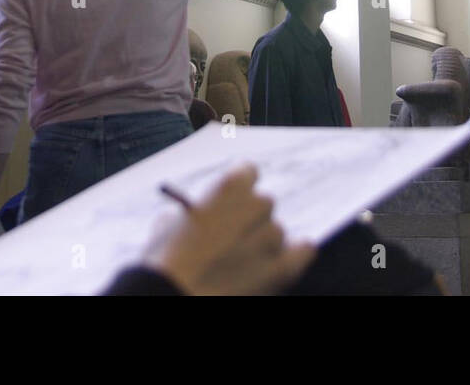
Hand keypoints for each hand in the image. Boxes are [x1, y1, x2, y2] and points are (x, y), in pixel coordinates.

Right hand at [143, 165, 314, 295]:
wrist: (176, 299)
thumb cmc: (166, 263)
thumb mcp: (168, 226)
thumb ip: (193, 214)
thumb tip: (201, 219)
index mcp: (229, 187)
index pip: (248, 172)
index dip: (240, 188)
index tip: (233, 200)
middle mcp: (257, 205)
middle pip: (263, 204)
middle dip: (249, 220)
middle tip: (231, 240)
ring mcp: (272, 236)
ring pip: (276, 233)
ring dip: (262, 244)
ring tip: (240, 266)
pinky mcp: (283, 268)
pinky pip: (303, 251)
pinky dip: (294, 255)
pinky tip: (282, 262)